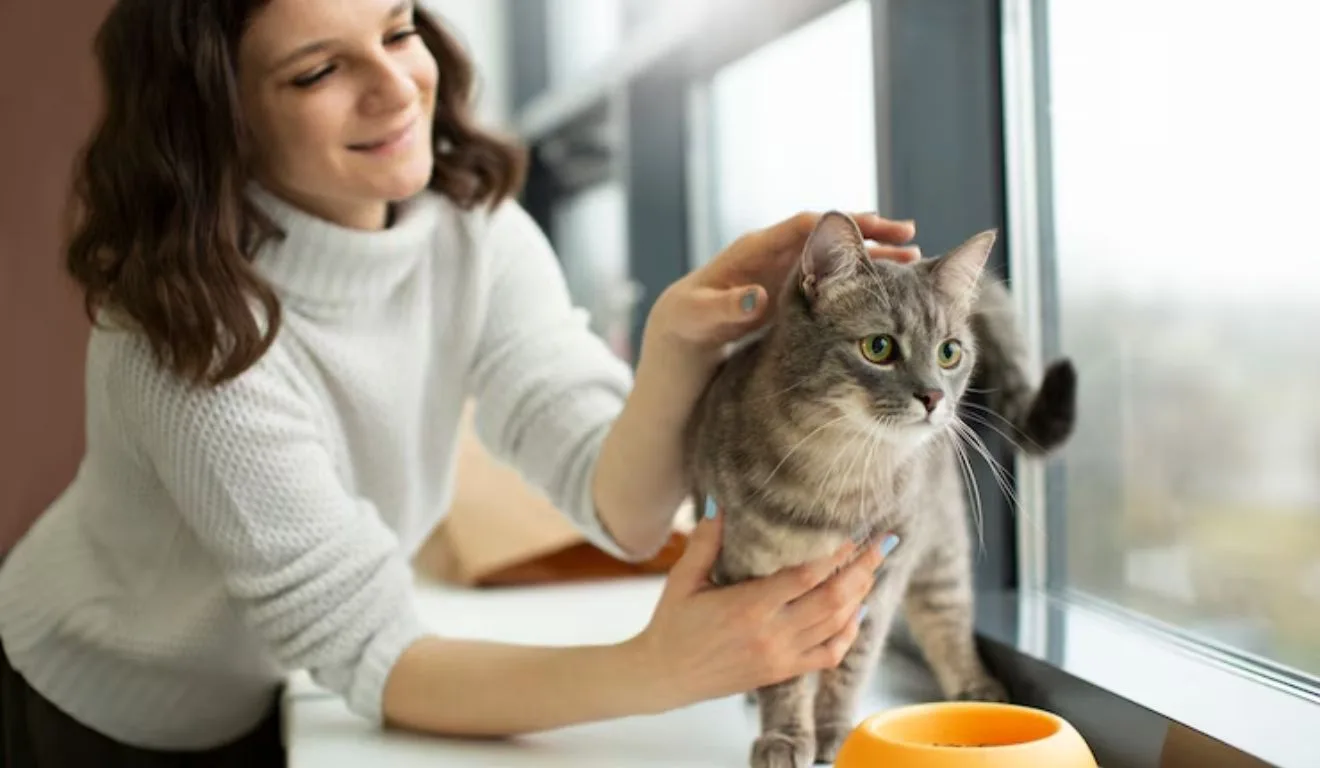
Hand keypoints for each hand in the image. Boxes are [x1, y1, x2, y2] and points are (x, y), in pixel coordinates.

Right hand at [627, 509, 889, 709]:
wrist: (664, 676)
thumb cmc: (672, 625)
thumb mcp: (683, 579)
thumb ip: (705, 541)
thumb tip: (718, 502)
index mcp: (748, 607)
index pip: (806, 578)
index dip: (835, 556)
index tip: (852, 535)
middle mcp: (771, 634)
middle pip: (833, 601)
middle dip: (862, 571)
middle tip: (882, 546)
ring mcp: (780, 656)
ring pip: (836, 626)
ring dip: (860, 597)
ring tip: (872, 571)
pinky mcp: (781, 672)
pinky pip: (827, 655)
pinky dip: (848, 635)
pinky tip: (855, 613)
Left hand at [645, 211, 918, 361]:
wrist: (681, 342)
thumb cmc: (685, 327)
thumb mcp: (698, 320)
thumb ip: (725, 309)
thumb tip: (756, 296)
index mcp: (753, 251)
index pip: (804, 226)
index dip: (840, 224)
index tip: (875, 226)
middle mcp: (776, 255)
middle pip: (830, 236)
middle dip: (869, 234)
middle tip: (910, 237)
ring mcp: (789, 274)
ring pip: (840, 258)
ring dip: (874, 258)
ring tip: (914, 262)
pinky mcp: (796, 295)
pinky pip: (838, 282)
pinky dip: (865, 283)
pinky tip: (893, 291)